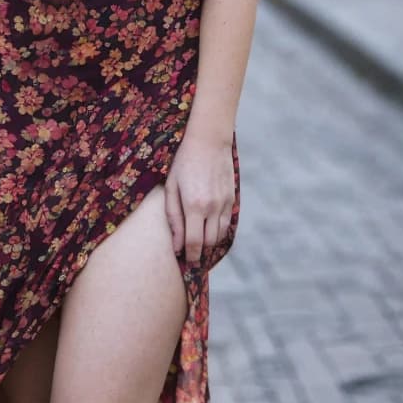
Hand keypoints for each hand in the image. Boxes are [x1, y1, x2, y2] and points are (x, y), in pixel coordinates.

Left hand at [164, 132, 234, 262]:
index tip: (185, 261)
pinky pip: (227, 223)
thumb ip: (173, 217)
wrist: (209, 141)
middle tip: (191, 256)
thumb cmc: (184, 162)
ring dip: (210, 243)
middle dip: (200, 253)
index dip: (190, 256)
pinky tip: (209, 229)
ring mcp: (224, 203)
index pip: (194, 242)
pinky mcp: (232, 199)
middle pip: (209, 243)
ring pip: (219, 235)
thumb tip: (176, 244)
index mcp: (194, 205)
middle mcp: (212, 207)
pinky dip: (218, 231)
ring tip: (199, 244)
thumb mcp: (171, 187)